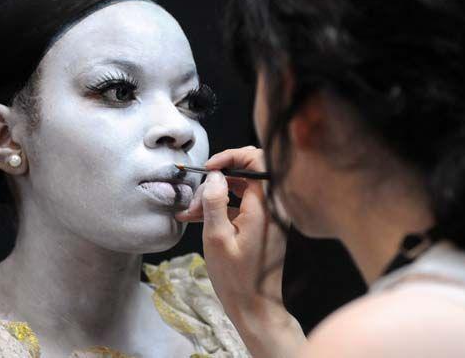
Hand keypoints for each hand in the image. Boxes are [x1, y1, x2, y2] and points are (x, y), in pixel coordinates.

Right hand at [176, 146, 305, 356]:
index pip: (257, 160)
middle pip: (248, 173)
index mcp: (266, 207)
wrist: (255, 307)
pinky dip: (222, 207)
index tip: (208, 169)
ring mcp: (270, 216)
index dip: (231, 156)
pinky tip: (197, 217)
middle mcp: (274, 207)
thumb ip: (214, 202)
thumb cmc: (235, 277)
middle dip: (217, 181)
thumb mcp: (216, 238)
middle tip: (195, 200)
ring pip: (242, 189)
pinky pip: (243, 205)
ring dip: (215, 195)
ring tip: (190, 212)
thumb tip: (214, 176)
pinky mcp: (264, 226)